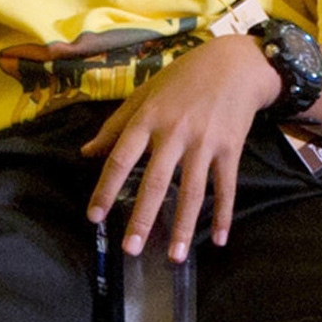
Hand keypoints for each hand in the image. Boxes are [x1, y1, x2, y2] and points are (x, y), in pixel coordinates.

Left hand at [84, 33, 279, 257]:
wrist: (234, 64)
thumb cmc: (183, 78)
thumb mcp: (144, 94)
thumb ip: (115, 125)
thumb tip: (86, 152)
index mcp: (149, 118)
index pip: (120, 159)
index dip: (105, 189)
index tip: (94, 217)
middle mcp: (175, 132)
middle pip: (156, 182)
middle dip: (143, 219)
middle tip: (130, 250)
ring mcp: (205, 142)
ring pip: (192, 191)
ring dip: (184, 227)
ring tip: (175, 257)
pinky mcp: (230, 148)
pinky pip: (226, 187)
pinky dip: (224, 214)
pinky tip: (220, 239)